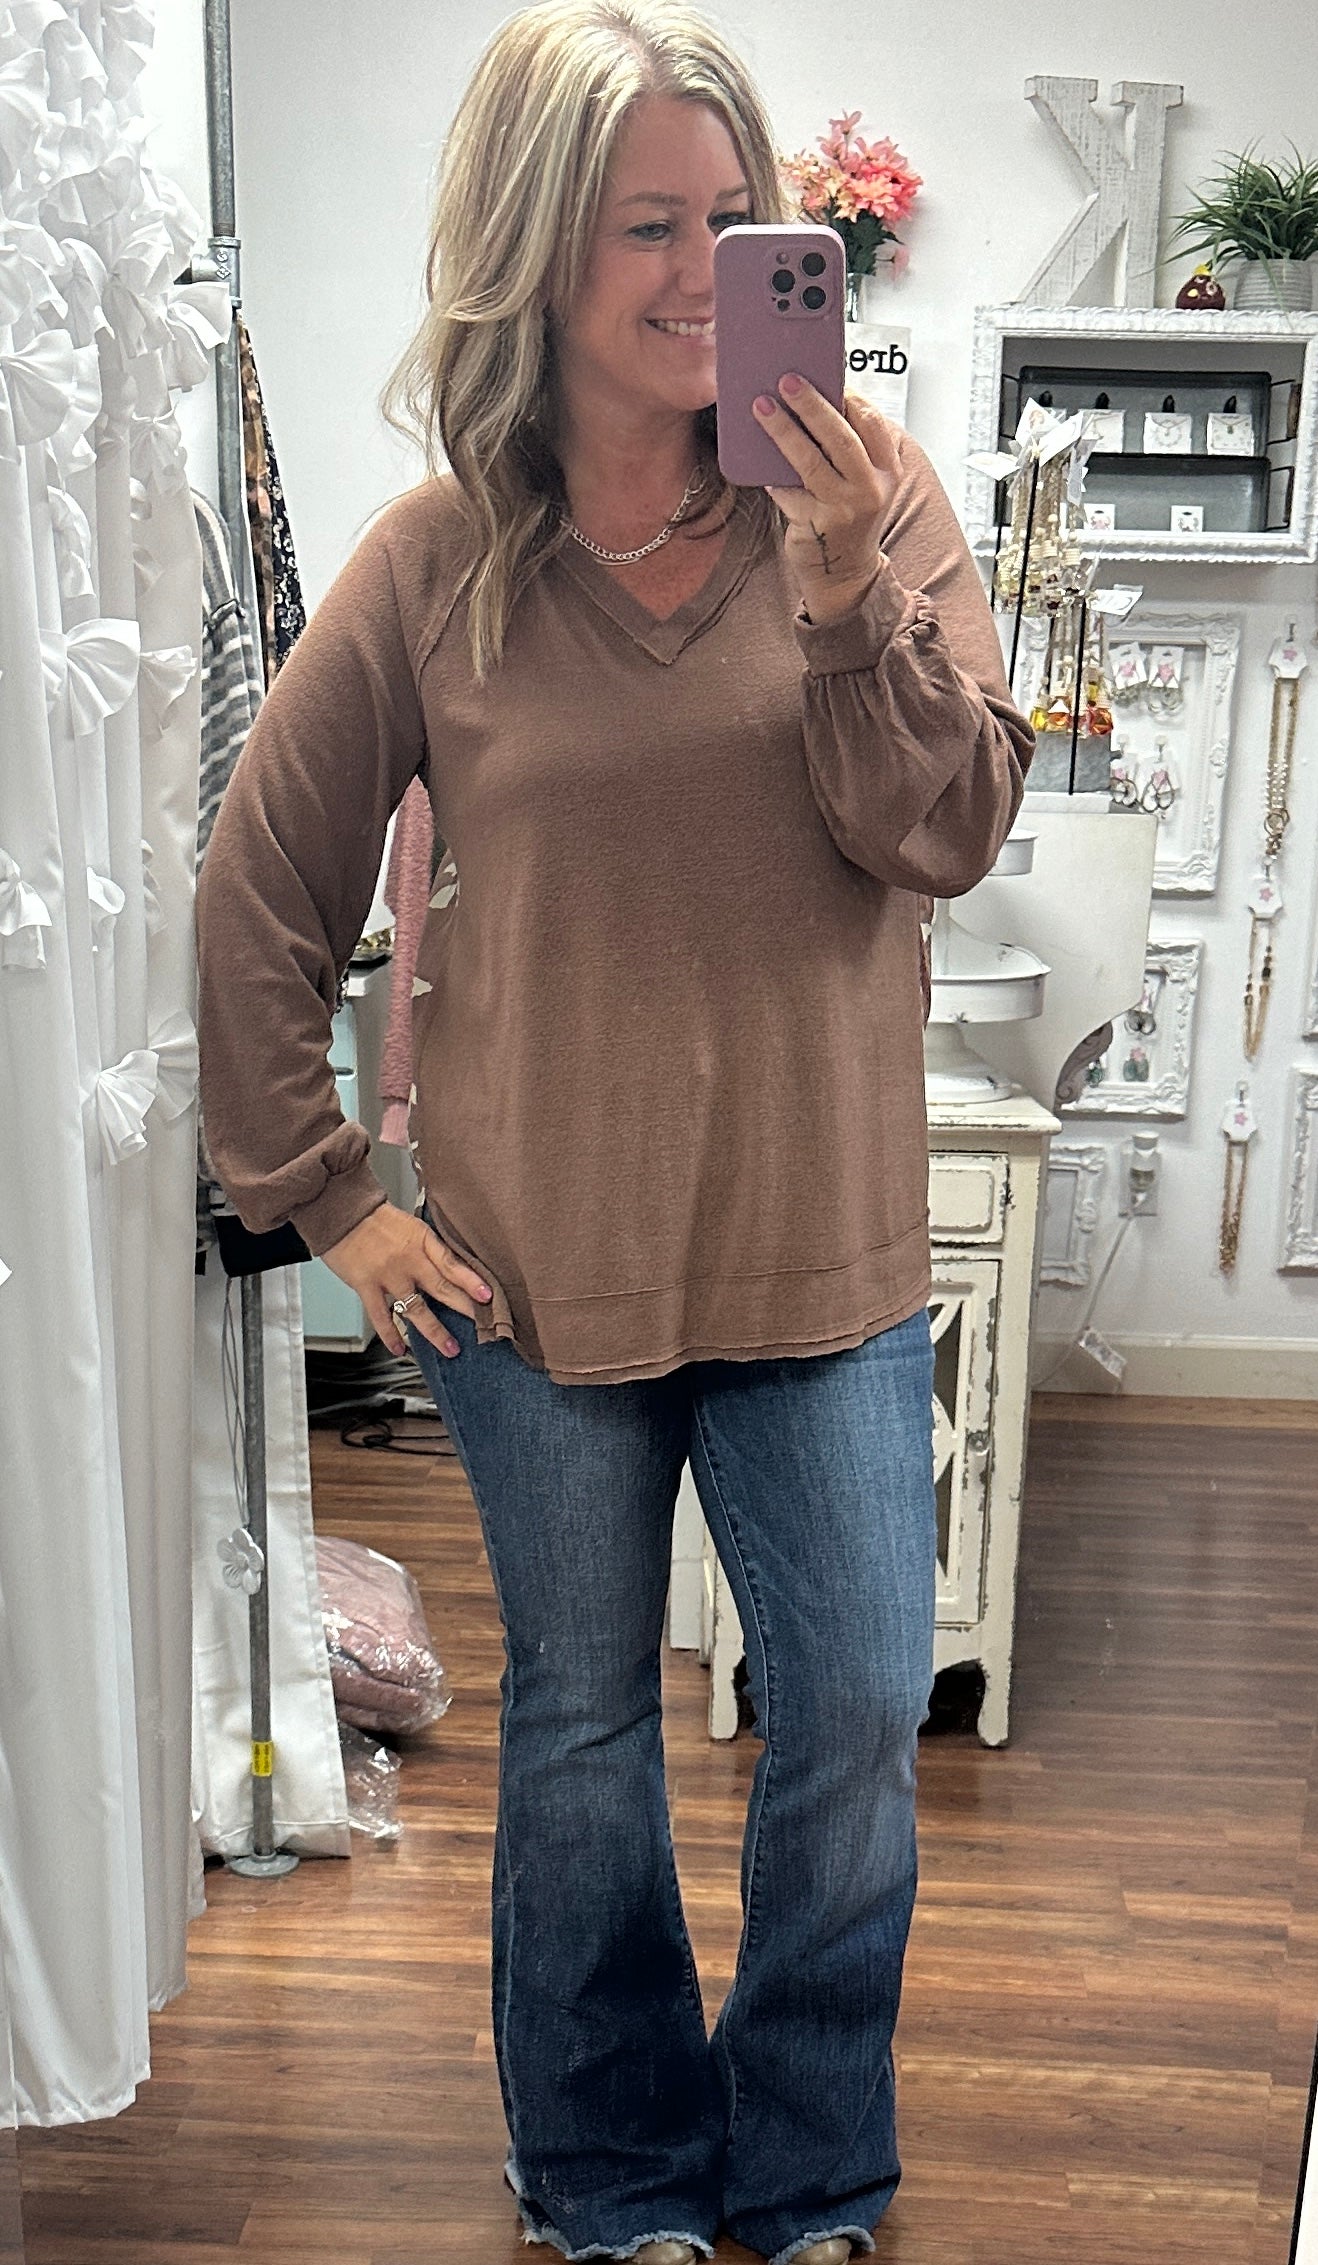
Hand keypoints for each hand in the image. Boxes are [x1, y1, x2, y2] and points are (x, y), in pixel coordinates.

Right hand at [320, 1200, 492, 1358]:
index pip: (452, 1263)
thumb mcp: (410, 1224)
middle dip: (464, 1309)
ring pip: (416, 1309)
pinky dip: (391, 1335)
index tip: (488, 1296)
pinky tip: (400, 1347)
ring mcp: (387, 1275)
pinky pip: (381, 1316)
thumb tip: (448, 1267)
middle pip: (442, 1288)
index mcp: (421, 1240)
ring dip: (435, 1331)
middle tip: (482, 1327)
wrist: (340, 1211)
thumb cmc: (374, 1218)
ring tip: (450, 1347)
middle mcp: (408, 1260)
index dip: (471, 1281)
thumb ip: (427, 1247)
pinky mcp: (366, 1286)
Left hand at [753, 378, 902, 625]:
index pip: (872, 422)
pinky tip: (760, 463)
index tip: (825, 375)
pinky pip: (789, 492)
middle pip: (840, 437)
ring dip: (783, 430)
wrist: (843, 572)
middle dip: (812, 405)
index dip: (848, 396)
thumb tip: (811, 402)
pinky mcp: (817, 526)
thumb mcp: (862, 481)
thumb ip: (849, 449)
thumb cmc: (848, 516)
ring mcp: (844, 509)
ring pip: (811, 461)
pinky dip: (774, 477)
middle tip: (787, 380)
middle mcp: (871, 489)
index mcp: (888, 470)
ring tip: (762, 406)